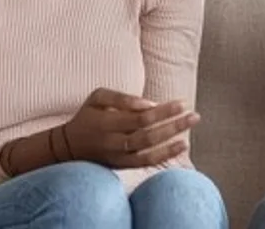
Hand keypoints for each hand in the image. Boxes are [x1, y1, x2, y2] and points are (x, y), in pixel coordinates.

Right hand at [62, 88, 198, 168]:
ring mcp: (117, 157)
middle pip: (148, 136)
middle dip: (174, 126)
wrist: (69, 147)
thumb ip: (122, 98)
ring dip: (172, 144)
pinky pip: (145, 164)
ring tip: (190, 134)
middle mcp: (112, 142)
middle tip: (195, 116)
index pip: (141, 118)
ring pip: (148, 154)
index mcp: (106, 123)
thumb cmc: (87, 116)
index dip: (163, 112)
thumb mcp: (97, 97)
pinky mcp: (121, 167)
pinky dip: (164, 157)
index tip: (182, 103)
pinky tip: (180, 147)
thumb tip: (149, 104)